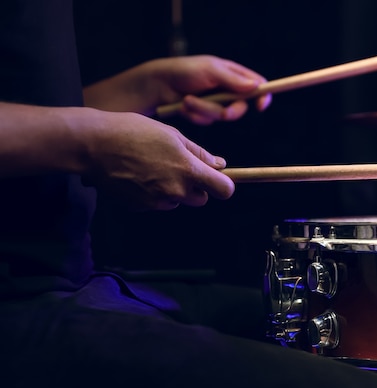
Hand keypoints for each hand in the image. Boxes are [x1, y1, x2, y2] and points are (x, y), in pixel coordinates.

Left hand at [83, 55, 271, 124]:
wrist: (157, 85)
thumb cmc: (183, 71)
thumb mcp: (210, 71)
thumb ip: (233, 80)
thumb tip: (256, 86)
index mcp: (232, 74)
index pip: (257, 85)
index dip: (262, 96)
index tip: (260, 106)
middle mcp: (226, 88)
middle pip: (241, 107)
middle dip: (229, 111)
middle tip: (223, 112)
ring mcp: (215, 102)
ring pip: (222, 116)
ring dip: (204, 110)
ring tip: (188, 100)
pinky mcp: (203, 114)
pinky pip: (207, 121)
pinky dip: (195, 115)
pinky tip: (183, 106)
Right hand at [83, 110, 234, 210]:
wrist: (93, 145)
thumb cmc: (133, 132)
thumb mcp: (172, 134)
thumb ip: (199, 153)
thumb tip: (219, 165)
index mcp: (187, 170)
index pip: (223, 190)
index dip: (224, 185)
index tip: (218, 178)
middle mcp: (175, 190)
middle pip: (200, 199)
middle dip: (196, 186)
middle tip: (180, 166)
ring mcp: (156, 201)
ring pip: (177, 201)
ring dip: (173, 189)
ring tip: (153, 165)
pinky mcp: (140, 206)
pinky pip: (156, 203)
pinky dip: (153, 192)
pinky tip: (139, 174)